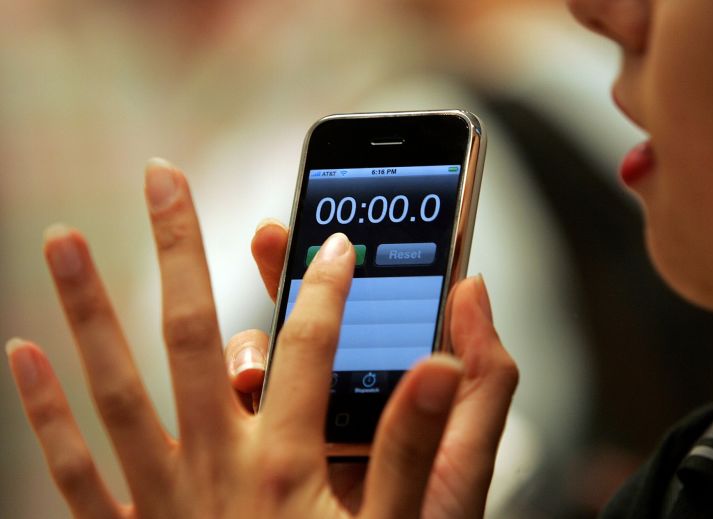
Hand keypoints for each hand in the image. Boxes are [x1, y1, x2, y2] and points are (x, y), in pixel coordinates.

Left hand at [6, 158, 471, 518]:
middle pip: (191, 337)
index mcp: (290, 467)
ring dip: (87, 310)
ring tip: (62, 238)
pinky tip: (19, 355)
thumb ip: (423, 450)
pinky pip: (73, 473)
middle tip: (158, 177)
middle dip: (177, 249)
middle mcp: (216, 469)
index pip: (312, 346)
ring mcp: (160, 502)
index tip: (334, 239)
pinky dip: (44, 414)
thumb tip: (442, 362)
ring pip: (116, 389)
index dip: (327, 285)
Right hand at [224, 220, 518, 518]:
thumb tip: (473, 286)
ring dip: (247, 345)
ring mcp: (295, 438)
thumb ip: (487, 379)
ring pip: (257, 366)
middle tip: (274, 235)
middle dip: (286, 273)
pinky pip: (226, 418)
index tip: (338, 227)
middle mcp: (340, 408)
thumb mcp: (465, 462)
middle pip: (306, 324)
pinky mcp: (260, 467)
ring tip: (253, 363)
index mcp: (391, 395)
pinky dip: (223, 394)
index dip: (360, 269)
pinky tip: (231, 389)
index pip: (370, 316)